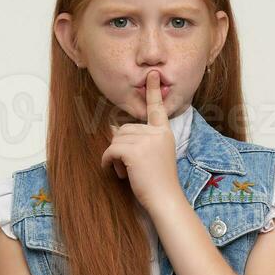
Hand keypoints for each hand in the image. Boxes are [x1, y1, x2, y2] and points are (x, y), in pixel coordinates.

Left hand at [100, 70, 181, 213]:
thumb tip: (113, 128)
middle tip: (131, 168)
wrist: (166, 199)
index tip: (153, 74)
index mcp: (164, 133)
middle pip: (125, 129)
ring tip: (128, 173)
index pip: (157, 108)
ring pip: (117, 140)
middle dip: (122, 148)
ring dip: (116, 157)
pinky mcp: (134, 150)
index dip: (153, 91)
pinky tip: (119, 173)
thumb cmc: (159, 183)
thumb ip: (140, 141)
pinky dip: (109, 162)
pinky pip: (111, 150)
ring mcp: (146, 140)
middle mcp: (157, 133)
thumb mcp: (154, 156)